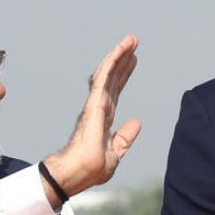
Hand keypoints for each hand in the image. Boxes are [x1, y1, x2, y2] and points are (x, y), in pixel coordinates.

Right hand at [44, 35, 142, 200]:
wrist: (77, 173)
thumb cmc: (90, 168)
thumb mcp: (115, 153)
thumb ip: (124, 138)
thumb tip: (136, 123)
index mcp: (104, 118)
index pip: (116, 90)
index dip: (124, 75)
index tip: (132, 60)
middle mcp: (99, 107)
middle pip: (113, 78)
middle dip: (123, 60)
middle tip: (133, 43)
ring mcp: (95, 104)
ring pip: (108, 73)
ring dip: (119, 55)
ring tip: (131, 40)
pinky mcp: (94, 104)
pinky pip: (103, 79)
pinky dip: (112, 63)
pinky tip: (120, 51)